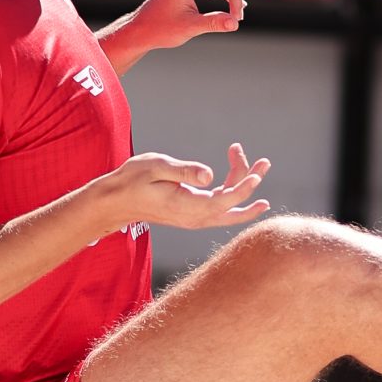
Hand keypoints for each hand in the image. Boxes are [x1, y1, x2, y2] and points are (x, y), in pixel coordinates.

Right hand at [101, 142, 271, 233]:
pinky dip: (232, 190)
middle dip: (252, 185)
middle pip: (234, 207)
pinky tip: (237, 175)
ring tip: (255, 163)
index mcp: (188, 207)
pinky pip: (220, 206)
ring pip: (229, 207)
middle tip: (266, 162)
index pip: (225, 200)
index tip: (257, 173)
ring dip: (243, 185)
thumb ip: (183, 170)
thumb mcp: (156, 167)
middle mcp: (195, 218)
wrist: (116, 201)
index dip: (244, 188)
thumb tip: (209, 175)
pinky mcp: (192, 214)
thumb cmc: (133, 180)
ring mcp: (194, 218)